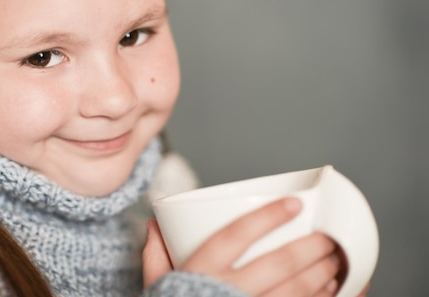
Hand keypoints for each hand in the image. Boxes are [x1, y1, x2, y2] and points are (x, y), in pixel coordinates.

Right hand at [143, 198, 344, 296]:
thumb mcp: (157, 287)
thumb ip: (156, 256)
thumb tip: (156, 225)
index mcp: (201, 272)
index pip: (235, 235)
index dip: (267, 217)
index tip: (293, 204)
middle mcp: (228, 292)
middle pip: (278, 263)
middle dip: (311, 245)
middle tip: (328, 234)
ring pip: (296, 289)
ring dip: (322, 272)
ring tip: (336, 258)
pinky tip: (332, 290)